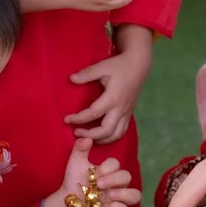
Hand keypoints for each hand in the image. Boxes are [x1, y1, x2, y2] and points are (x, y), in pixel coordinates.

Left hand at [44, 138, 140, 206]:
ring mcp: (118, 199)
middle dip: (114, 179)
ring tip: (110, 195)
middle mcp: (116, 184)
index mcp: (109, 171)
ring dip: (124, 194)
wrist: (67, 200)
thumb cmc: (74, 180)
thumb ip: (80, 149)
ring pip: (135, 195)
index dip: (108, 167)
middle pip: (127, 177)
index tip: (94, 173)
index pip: (116, 164)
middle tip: (98, 184)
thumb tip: (87, 139)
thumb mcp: (75, 163)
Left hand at [66, 25, 151, 143]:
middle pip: (106, 131)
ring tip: (87, 138)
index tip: (67, 119)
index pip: (93, 113)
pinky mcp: (129, 114)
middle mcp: (121, 109)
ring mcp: (126, 113)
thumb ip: (87, 74)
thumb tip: (71, 79)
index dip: (78, 118)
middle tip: (76, 132)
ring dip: (100, 140)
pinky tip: (100, 137)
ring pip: (115, 135)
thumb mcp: (103, 66)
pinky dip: (110, 138)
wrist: (139, 66)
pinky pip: (121, 132)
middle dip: (89, 135)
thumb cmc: (120, 65)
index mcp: (113, 98)